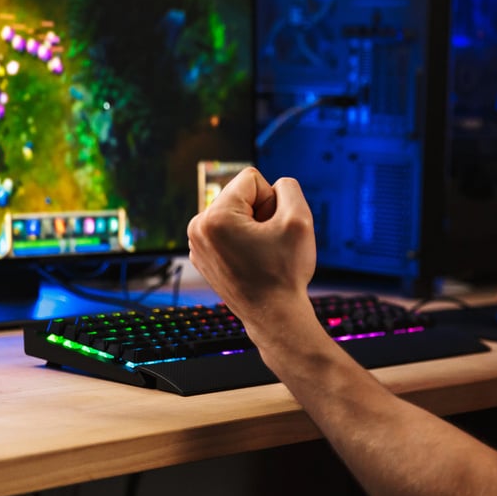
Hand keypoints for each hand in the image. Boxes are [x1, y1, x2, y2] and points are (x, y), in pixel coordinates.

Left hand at [186, 168, 317, 332]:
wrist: (274, 317)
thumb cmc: (285, 273)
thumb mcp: (300, 219)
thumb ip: (289, 188)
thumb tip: (274, 186)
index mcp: (214, 217)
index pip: (252, 179)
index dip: (272, 200)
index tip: (272, 229)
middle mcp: (197, 228)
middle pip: (241, 194)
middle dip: (261, 212)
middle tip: (268, 244)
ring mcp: (196, 243)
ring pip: (235, 211)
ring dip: (253, 226)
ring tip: (260, 253)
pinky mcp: (202, 255)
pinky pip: (228, 229)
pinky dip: (242, 239)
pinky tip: (251, 260)